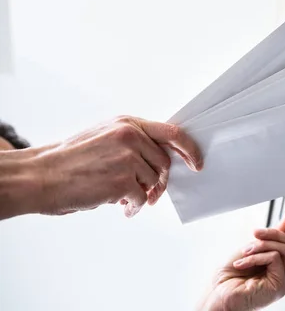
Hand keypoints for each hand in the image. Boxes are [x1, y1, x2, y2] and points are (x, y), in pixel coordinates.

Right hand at [32, 115, 201, 216]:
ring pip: (153, 181)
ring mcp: (128, 157)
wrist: (42, 175)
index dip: (189, 149)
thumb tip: (161, 159)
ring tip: (124, 198)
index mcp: (127, 123)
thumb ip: (134, 142)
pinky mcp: (123, 180)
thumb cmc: (72, 159)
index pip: (172, 132)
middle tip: (151, 193)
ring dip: (142, 194)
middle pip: (164, 163)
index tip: (196, 163)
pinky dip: (134, 207)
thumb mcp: (105, 137)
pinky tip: (121, 207)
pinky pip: (141, 198)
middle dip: (159, 181)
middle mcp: (130, 136)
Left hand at [199, 209, 284, 310]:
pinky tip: (243, 262)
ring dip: (262, 244)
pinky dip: (257, 256)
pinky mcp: (279, 286)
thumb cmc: (227, 280)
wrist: (215, 297)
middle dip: (273, 232)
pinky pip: (275, 258)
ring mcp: (283, 282)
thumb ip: (267, 239)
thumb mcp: (249, 250)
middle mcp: (283, 275)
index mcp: (276, 267)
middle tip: (256, 232)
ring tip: (245, 251)